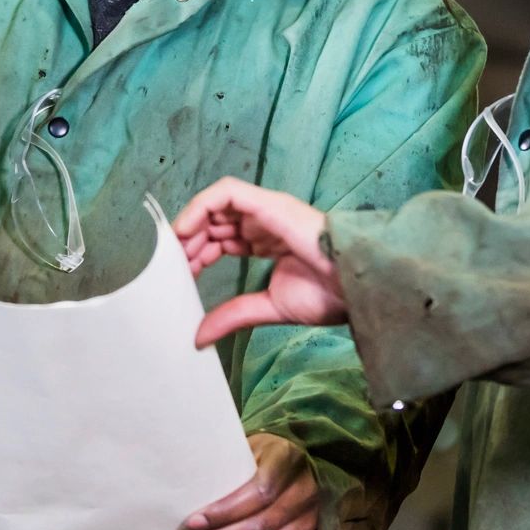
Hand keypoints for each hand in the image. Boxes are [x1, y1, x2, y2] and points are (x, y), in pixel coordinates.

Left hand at [171, 433, 319, 529]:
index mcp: (285, 460)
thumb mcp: (250, 445)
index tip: (193, 521)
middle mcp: (302, 490)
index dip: (224, 512)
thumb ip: (230, 463)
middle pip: (258, 526)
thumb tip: (187, 484)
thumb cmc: (265, 451)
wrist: (303, 458)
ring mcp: (308, 517)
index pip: (257, 493)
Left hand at [174, 178, 346, 344]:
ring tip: (176, 249)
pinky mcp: (268, 203)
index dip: (200, 254)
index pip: (224, 239)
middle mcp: (265, 222)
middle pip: (216, 222)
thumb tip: (199, 336)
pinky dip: (201, 206)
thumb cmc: (328, 296)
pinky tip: (186, 230)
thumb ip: (234, 315)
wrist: (356, 286)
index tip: (182, 275)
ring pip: (217, 204)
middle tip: (173, 265)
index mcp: (269, 242)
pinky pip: (226, 192)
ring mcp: (267, 210)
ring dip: (192, 223)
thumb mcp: (269, 307)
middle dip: (191, 241)